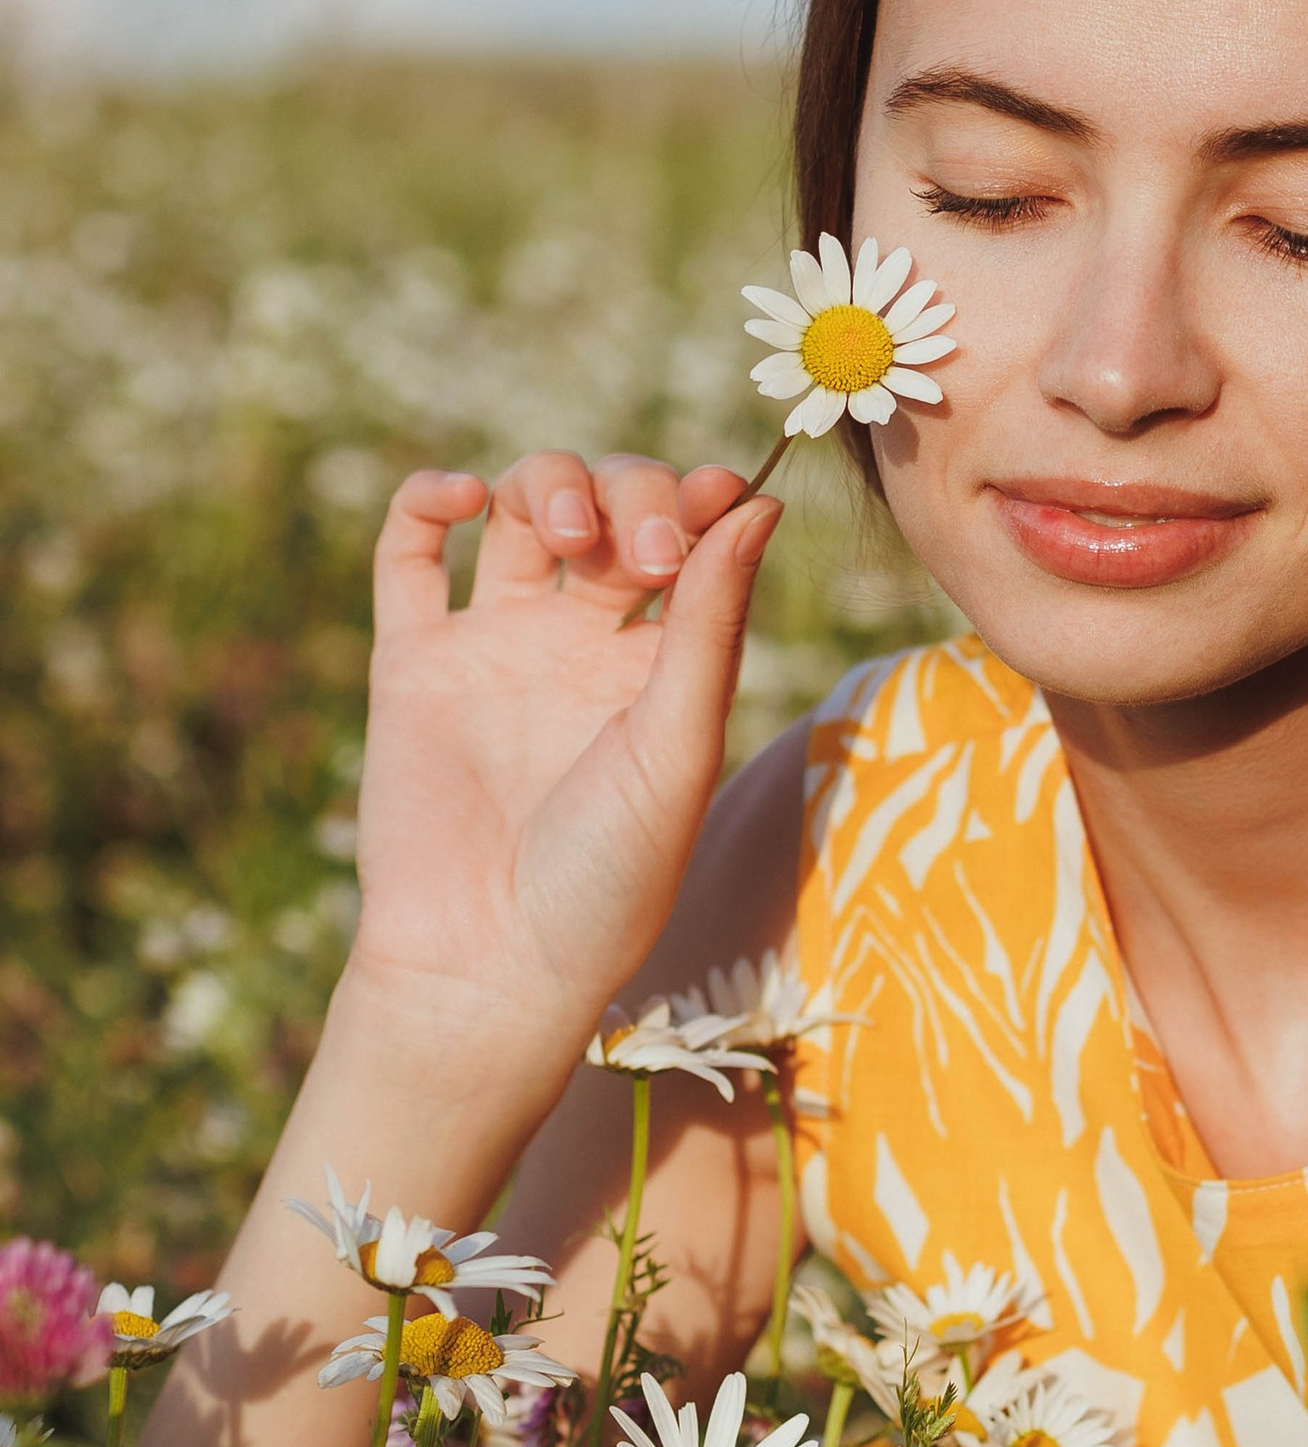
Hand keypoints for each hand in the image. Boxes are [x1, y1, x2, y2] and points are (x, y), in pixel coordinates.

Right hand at [342, 449, 783, 1061]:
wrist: (489, 961)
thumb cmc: (609, 876)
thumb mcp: (678, 744)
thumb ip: (709, 623)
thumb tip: (759, 502)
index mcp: (663, 665)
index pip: (691, 539)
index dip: (703, 499)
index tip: (720, 492)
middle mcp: (582, 642)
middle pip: (611, 507)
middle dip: (633, 496)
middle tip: (641, 553)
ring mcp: (495, 644)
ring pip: (520, 509)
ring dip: (549, 485)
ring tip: (568, 535)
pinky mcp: (414, 661)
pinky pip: (409, 553)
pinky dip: (429, 498)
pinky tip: (464, 497)